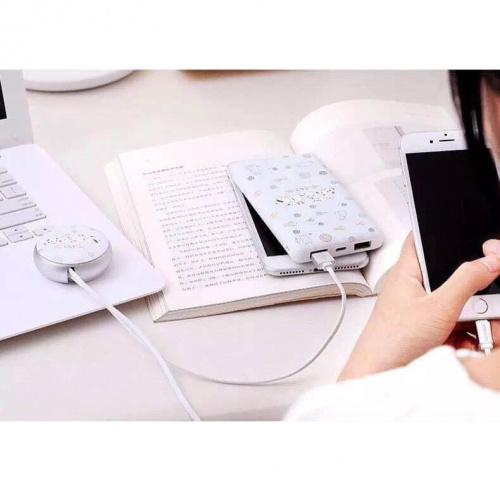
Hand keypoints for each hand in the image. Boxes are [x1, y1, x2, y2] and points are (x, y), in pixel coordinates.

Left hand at [339, 234, 499, 380]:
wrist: (379, 373)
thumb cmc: (391, 339)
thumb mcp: (438, 308)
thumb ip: (466, 281)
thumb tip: (488, 261)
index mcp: (407, 271)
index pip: (420, 236)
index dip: (438, 227)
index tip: (464, 229)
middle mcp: (410, 285)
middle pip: (446, 271)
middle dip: (467, 285)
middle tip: (475, 298)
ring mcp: (417, 306)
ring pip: (451, 298)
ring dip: (466, 312)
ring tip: (467, 326)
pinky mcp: (423, 325)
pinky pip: (449, 319)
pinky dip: (460, 328)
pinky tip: (462, 340)